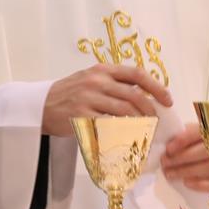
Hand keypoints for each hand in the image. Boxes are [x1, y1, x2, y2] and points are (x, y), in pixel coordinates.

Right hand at [40, 64, 171, 135]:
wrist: (40, 106)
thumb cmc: (69, 94)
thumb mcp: (90, 79)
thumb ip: (114, 83)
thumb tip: (145, 94)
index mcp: (102, 69)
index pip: (136, 74)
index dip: (156, 87)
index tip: (167, 100)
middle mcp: (96, 81)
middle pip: (134, 95)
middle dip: (150, 111)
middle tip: (156, 122)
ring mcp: (88, 98)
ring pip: (125, 112)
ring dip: (140, 124)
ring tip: (145, 131)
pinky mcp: (81, 116)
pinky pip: (109, 125)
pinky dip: (122, 132)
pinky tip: (128, 138)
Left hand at [161, 124, 208, 193]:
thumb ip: (193, 129)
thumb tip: (172, 136)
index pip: (200, 133)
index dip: (182, 141)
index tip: (168, 148)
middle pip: (202, 152)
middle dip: (179, 158)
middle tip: (164, 162)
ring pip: (208, 168)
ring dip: (186, 172)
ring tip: (170, 174)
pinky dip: (203, 185)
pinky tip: (188, 183)